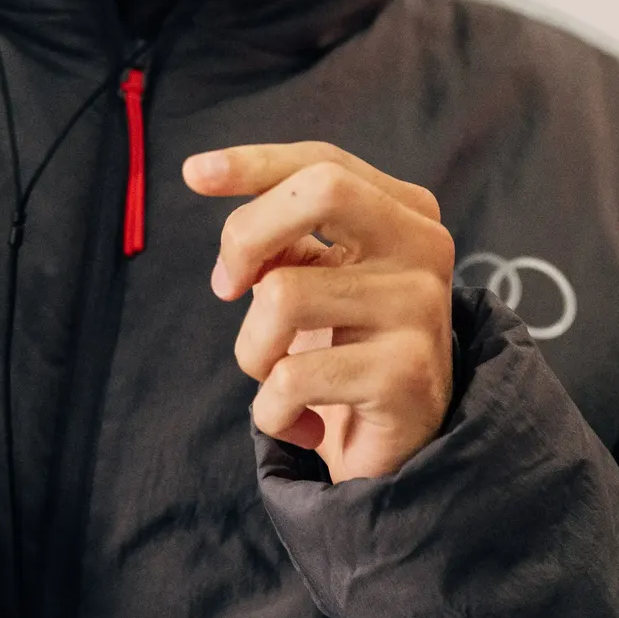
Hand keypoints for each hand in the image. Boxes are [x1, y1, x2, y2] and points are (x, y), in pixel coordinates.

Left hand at [185, 141, 454, 481]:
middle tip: (227, 287)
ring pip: (284, 294)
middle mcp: (424, 249)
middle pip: (321, 192)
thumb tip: (206, 174)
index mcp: (407, 212)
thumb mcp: (319, 277)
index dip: (254, 163)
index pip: (324, 163)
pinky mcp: (406, 376)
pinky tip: (298, 422)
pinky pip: (291, 377)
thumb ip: (282, 229)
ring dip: (253, 348)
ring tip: (277, 376)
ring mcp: (419, 310)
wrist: (401, 454)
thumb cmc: (345, 350)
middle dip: (248, 233)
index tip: (194, 173)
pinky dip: (271, 410)